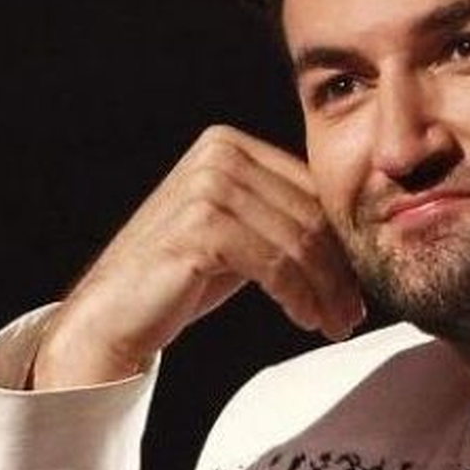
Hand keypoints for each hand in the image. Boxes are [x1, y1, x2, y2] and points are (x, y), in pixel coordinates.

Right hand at [31, 125, 362, 388]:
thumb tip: (354, 238)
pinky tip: (307, 319)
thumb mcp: (240, 233)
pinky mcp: (202, 225)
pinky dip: (300, 296)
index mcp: (230, 145)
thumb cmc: (180, 278)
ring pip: (299, 243)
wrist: (112, 315)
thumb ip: (283, 216)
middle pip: (310, 216)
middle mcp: (219, 154)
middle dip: (340, 273)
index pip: (311, 190)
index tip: (357, 286)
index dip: (343, 241)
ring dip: (326, 292)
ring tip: (336, 325)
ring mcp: (208, 186)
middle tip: (352, 315)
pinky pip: (276, 264)